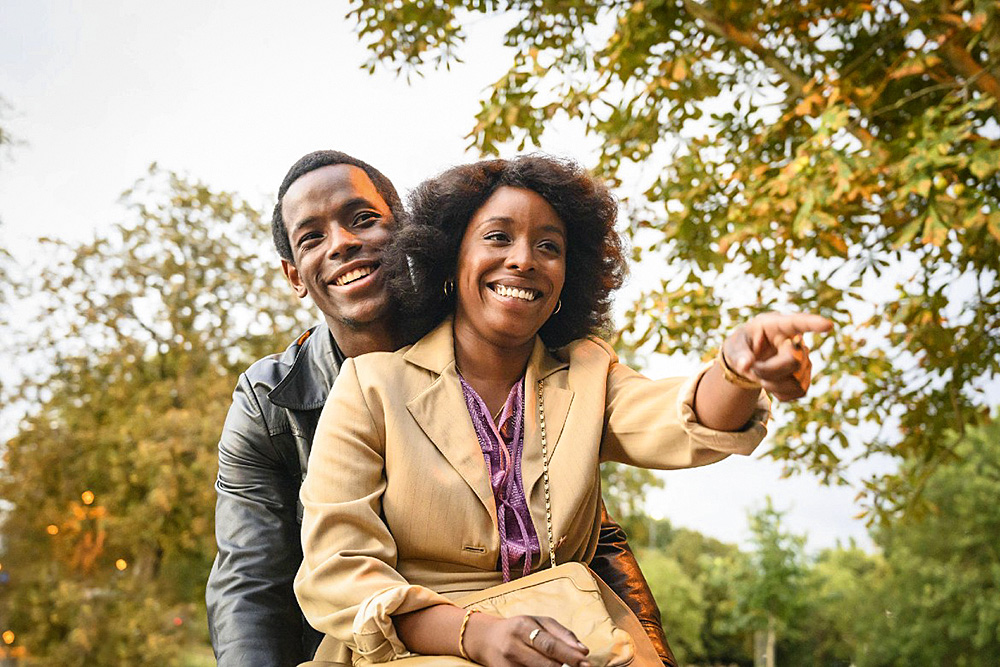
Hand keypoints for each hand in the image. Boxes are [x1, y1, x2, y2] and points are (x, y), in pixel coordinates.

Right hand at [464, 613, 590, 666]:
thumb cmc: (519, 628)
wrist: (486, 639)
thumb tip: (583, 650)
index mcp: (522, 627)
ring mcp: (508, 664)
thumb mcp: (539, 622)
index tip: (586, 661)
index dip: (569, 655)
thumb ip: (562, 633)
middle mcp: (513, 646)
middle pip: (546, 663)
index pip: (549, 645)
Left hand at [723, 312, 832, 400]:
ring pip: (796, 381)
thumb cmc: (743, 346)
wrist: (749, 360)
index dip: (813, 323)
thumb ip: (738, 355)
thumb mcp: (734, 346)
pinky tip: (771, 382)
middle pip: (793, 361)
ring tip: (760, 373)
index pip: (797, 322)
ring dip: (771, 383)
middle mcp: (796, 341)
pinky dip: (779, 393)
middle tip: (751, 368)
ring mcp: (804, 360)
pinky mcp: (806, 378)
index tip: (828, 325)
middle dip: (767, 370)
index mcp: (778, 325)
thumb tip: (746, 365)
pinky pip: (798, 392)